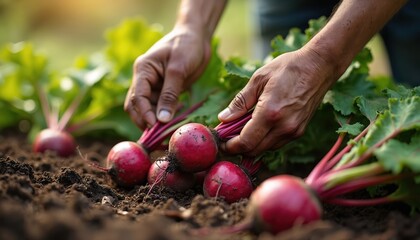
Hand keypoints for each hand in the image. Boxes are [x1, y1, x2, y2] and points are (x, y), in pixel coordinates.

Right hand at [124, 26, 210, 128]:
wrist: (197, 36)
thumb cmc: (186, 46)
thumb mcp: (178, 69)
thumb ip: (170, 94)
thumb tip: (162, 119)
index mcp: (143, 70)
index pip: (137, 97)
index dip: (144, 113)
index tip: (154, 127)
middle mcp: (144, 79)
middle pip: (137, 106)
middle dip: (145, 121)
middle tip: (159, 137)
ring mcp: (154, 86)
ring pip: (148, 109)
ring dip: (156, 121)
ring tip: (168, 132)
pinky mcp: (164, 91)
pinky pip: (161, 107)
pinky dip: (166, 116)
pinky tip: (176, 118)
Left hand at [218, 47, 336, 155]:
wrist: (319, 66)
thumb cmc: (288, 68)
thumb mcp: (258, 79)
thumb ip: (240, 102)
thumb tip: (223, 118)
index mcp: (270, 112)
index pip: (245, 142)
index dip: (230, 146)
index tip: (221, 142)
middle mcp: (283, 127)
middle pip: (254, 151)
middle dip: (238, 147)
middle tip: (228, 136)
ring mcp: (293, 131)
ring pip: (265, 149)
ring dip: (251, 144)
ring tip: (242, 129)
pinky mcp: (299, 131)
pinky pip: (276, 144)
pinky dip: (264, 140)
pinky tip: (259, 127)